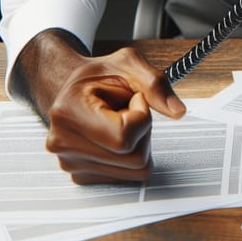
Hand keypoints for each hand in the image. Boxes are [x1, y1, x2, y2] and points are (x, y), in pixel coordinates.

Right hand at [17, 33, 185, 183]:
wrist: (73, 89)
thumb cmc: (97, 76)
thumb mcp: (128, 64)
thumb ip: (155, 84)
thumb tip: (177, 111)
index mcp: (68, 113)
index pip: (124, 137)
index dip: (141, 115)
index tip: (132, 99)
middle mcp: (64, 143)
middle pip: (135, 158)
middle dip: (142, 131)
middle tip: (126, 110)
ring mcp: (71, 163)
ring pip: (135, 170)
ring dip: (137, 144)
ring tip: (118, 121)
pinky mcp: (82, 176)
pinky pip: (127, 176)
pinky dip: (128, 156)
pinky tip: (112, 136)